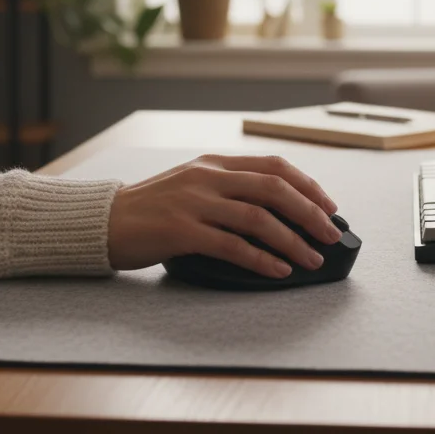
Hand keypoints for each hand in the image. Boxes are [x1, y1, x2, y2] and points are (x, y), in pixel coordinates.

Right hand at [107, 154, 340, 278]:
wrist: (103, 221)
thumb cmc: (150, 209)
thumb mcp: (191, 185)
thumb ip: (227, 189)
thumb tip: (276, 211)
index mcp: (213, 163)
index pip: (273, 166)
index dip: (308, 186)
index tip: (330, 206)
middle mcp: (207, 177)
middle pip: (273, 188)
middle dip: (310, 212)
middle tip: (331, 235)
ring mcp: (194, 203)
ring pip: (258, 218)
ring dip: (293, 240)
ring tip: (313, 259)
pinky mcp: (181, 231)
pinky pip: (232, 245)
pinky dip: (262, 259)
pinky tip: (279, 270)